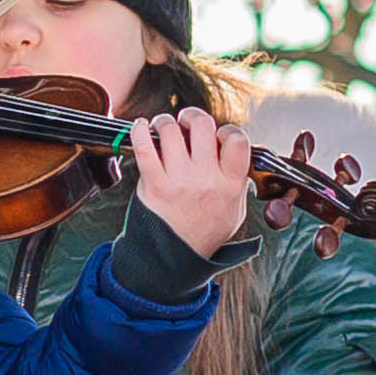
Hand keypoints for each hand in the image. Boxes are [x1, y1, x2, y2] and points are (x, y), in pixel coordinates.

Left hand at [127, 107, 256, 262]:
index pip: (236, 139)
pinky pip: (144, 148)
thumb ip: (236, 179)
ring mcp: (179, 181)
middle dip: (193, 116)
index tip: (217, 134)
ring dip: (165, 122)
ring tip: (163, 126)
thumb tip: (233, 149)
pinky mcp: (153, 185)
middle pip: (202, 126)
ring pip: (171, 131)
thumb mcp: (235, 209)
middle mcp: (206, 179)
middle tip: (186, 120)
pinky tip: (139, 126)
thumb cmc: (205, 232)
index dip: (227, 129)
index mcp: (231, 184)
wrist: (174, 258)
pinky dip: (138, 130)